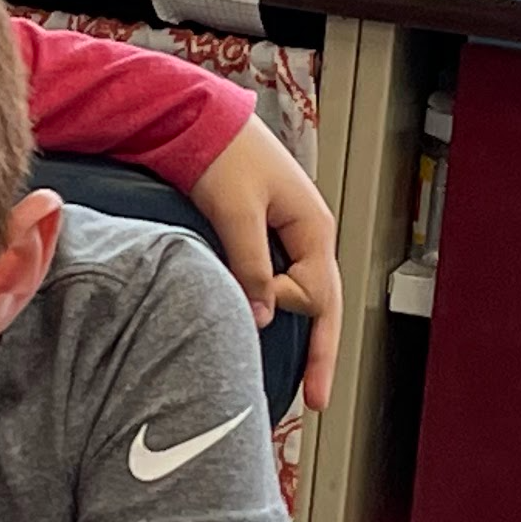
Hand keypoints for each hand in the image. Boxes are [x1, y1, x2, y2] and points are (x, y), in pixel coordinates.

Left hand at [186, 119, 341, 411]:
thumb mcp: (235, 212)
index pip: (318, 293)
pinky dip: (276, 311)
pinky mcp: (264, 238)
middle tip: (318, 402)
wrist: (198, 119)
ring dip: (300, 335)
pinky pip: (278, 284)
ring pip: (301, 298)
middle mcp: (309, 236)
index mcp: (313, 227)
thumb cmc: (221, 156)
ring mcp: (289, 237)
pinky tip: (268, 334)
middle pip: (322, 305)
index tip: (260, 321)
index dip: (294, 316)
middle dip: (320, 353)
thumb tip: (261, 317)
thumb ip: (249, 264)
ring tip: (303, 382)